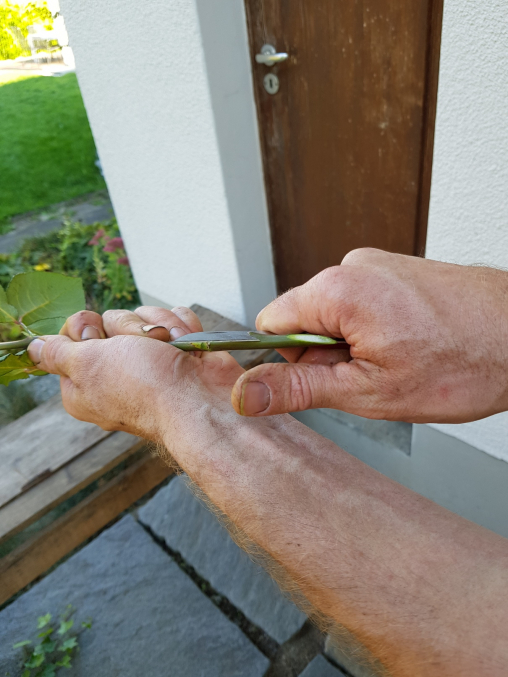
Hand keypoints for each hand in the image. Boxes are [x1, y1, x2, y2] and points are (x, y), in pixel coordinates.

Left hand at [27, 306, 243, 441]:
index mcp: (85, 382)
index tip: (97, 339)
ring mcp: (151, 360)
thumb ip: (57, 352)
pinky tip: (186, 345)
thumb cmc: (145, 388)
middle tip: (139, 350)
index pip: (73, 334)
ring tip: (171, 350)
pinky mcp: (179, 350)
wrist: (201, 402)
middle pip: (111, 320)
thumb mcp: (87, 365)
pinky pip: (173, 318)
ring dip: (160, 327)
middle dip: (128, 328)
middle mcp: (117, 371)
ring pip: (145, 316)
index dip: (86, 329)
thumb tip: (33, 348)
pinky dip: (182, 328)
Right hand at [231, 248, 507, 422]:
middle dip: (325, 354)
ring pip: (333, 314)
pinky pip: (360, 303)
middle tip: (371, 376)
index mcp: (338, 289)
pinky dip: (372, 329)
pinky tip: (407, 345)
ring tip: (398, 360)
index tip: (319, 379)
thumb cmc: (466, 360)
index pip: (270, 322)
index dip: (287, 359)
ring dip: (352, 344)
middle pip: (302, 317)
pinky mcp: (395, 269)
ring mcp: (377, 263)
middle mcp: (354, 265)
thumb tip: (247, 392)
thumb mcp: (371, 391)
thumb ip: (299, 388)